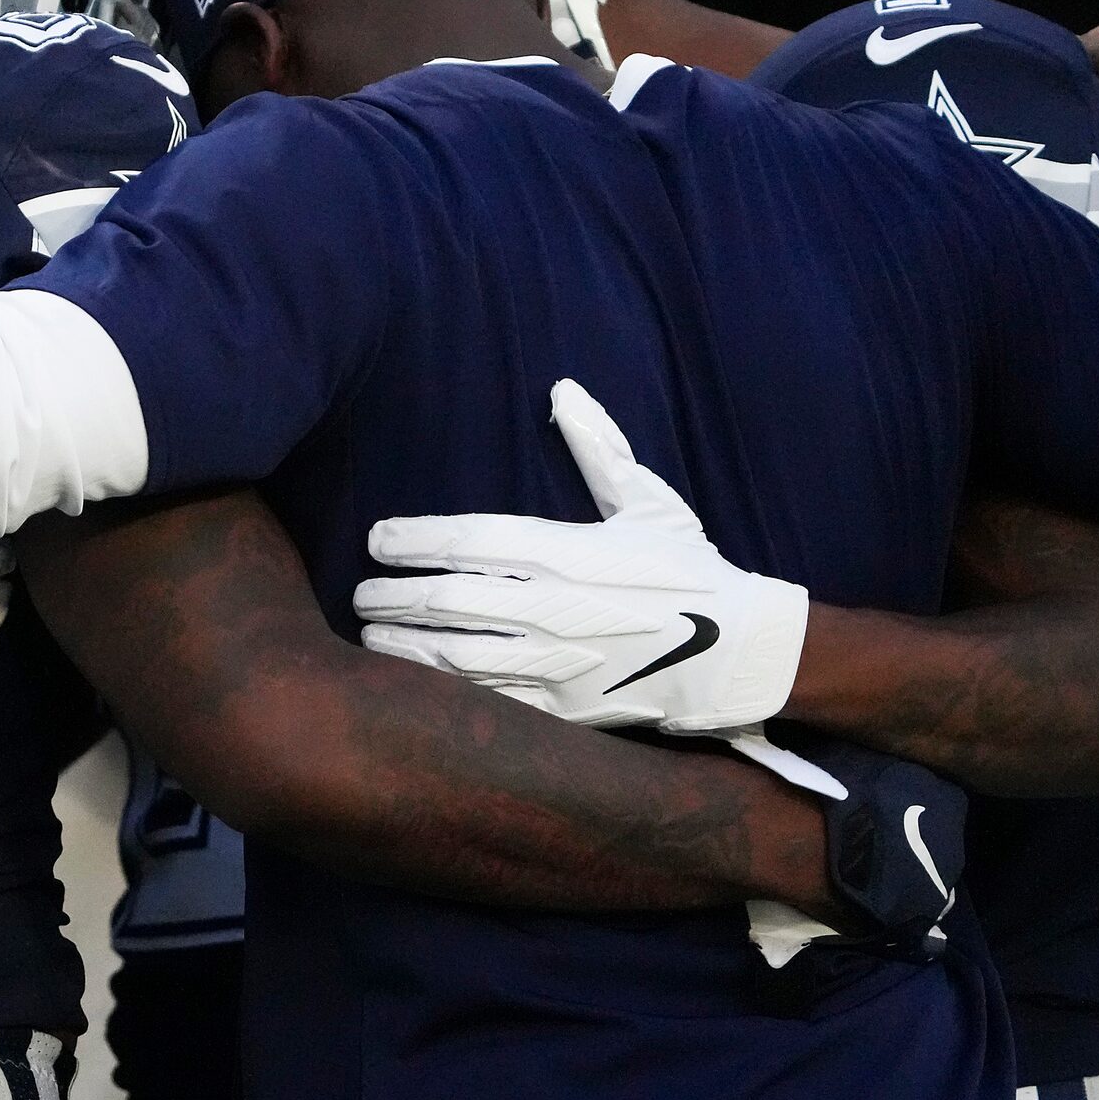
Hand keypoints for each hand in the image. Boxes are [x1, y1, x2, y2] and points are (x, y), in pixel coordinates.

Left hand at [352, 379, 807, 732]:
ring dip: (403, 645)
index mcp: (568, 551)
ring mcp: (555, 662)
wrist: (737, 654)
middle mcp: (554, 607)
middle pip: (448, 600)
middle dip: (393, 596)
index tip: (376, 539)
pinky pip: (487, 702)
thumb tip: (563, 390)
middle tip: (360, 592)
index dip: (413, 540)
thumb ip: (599, 447)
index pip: (468, 541)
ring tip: (369, 635)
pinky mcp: (564, 710)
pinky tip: (410, 683)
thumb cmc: (691, 571)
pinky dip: (441, 693)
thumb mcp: (649, 501)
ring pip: (454, 656)